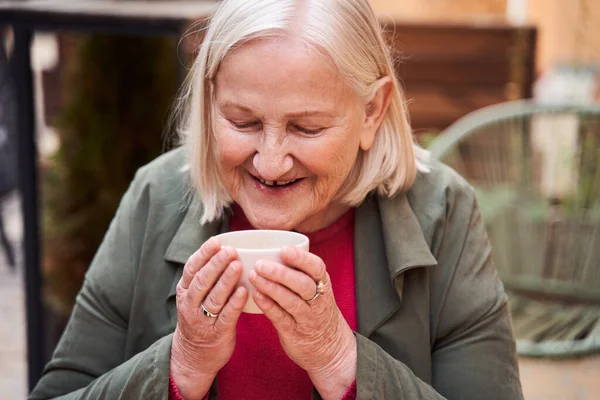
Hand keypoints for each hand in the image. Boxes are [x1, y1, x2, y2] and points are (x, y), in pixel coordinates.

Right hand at [170, 238, 248, 399]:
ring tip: (238, 266)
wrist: (195, 356)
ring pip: (213, 298)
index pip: (192, 268)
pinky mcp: (217, 333)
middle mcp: (190, 304)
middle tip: (230, 251)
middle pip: (202, 281)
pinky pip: (226, 316)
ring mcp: (202, 320)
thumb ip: (205, 277)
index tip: (217, 241)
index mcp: (185, 291)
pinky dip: (234, 303)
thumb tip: (225, 248)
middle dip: (216, 264)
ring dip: (226, 280)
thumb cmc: (200, 318)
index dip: (204, 254)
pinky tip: (244, 291)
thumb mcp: (194, 296)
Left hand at [249, 246, 356, 399]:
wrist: (329, 347)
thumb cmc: (315, 310)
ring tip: (253, 276)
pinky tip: (255, 295)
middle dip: (281, 273)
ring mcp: (307, 318)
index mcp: (323, 284)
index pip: (317, 268)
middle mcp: (318, 301)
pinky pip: (280, 318)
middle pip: (302, 284)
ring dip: (271, 288)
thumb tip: (272, 248)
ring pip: (290, 301)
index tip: (284, 249)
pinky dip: (268, 305)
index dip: (301, 258)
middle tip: (260, 264)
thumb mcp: (317, 289)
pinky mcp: (294, 333)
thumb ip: (301, 272)